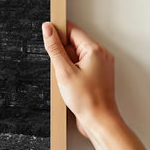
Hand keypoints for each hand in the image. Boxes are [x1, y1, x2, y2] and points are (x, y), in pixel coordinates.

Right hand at [41, 20, 119, 139]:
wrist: (99, 120)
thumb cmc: (87, 100)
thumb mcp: (64, 72)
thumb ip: (54, 48)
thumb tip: (48, 29)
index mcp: (95, 50)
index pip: (73, 30)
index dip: (58, 33)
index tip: (48, 37)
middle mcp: (101, 55)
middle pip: (75, 44)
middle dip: (62, 54)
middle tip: (60, 70)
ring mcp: (101, 66)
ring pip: (77, 56)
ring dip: (67, 65)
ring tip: (67, 80)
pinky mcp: (98, 76)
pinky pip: (82, 67)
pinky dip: (73, 73)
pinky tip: (71, 85)